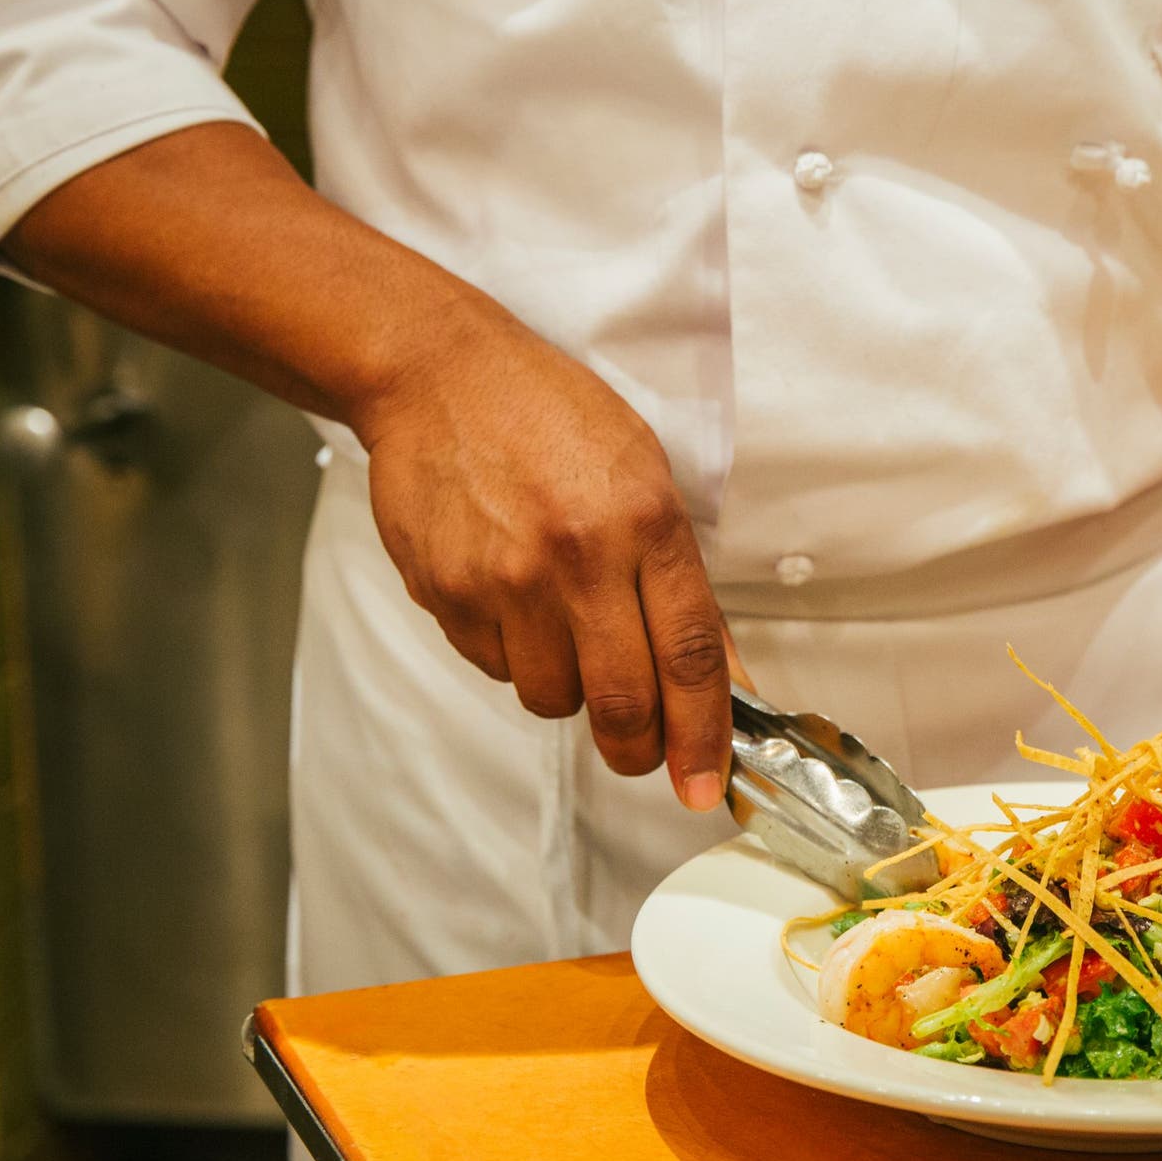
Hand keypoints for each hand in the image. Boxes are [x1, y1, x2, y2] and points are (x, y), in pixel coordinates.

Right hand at [353, 302, 732, 810]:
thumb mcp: (645, 477)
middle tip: (641, 750)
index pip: (689, 656)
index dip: (703, 735)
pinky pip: (493, 667)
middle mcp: (577, 556)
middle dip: (639, 747)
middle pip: (620, 702)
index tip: (704, 785)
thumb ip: (682, 584)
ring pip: (552, 697)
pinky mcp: (445, 592)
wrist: (438, 375)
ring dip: (569, 689)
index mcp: (644, 521)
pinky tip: (512, 596)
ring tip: (564, 627)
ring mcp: (504, 579)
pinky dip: (513, 655)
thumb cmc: (552, 418)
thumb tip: (723, 676)